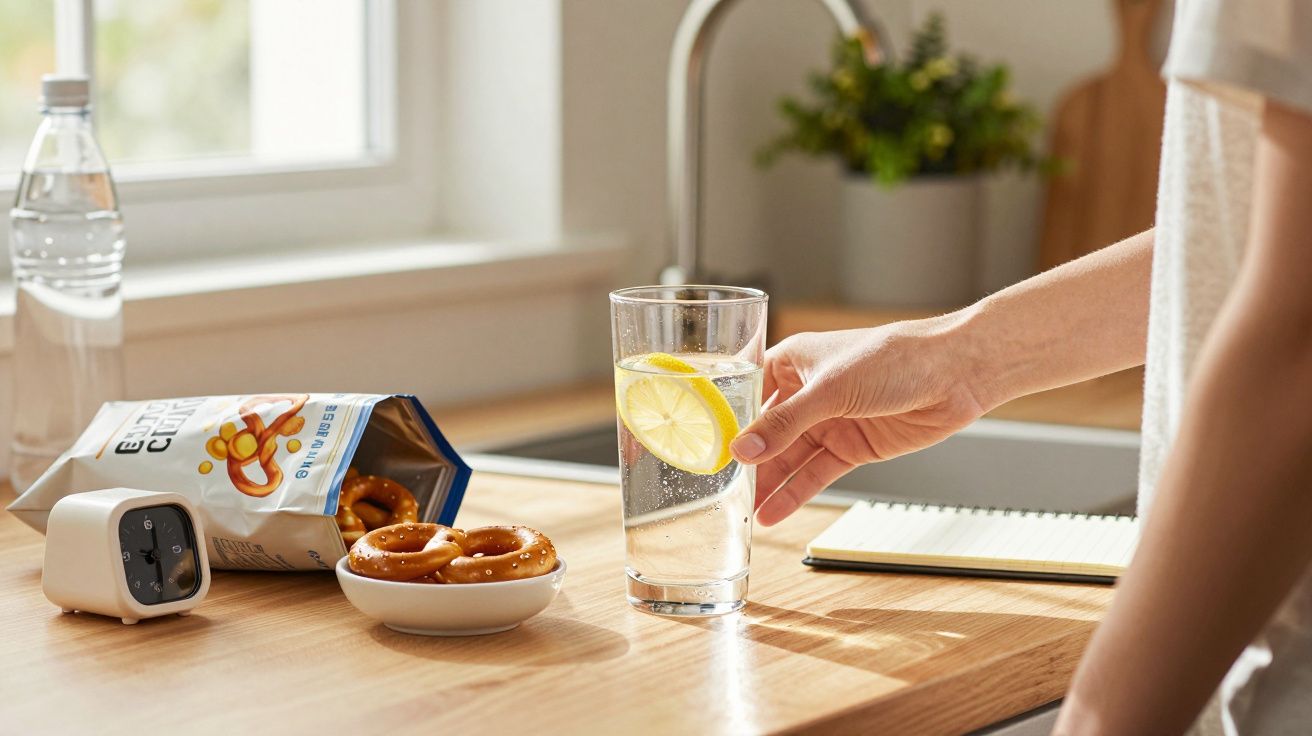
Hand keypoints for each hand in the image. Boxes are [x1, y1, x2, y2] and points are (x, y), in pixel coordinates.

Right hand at [731, 320, 987, 525]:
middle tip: (721, 493)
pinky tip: (775, 513)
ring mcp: (829, 422)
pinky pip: (816, 473)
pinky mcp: (851, 447)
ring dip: (770, 485)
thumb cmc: (894, 358)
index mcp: (793, 363)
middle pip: (767, 433)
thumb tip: (744, 451)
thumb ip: (785, 424)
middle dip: (748, 462)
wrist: (954, 374)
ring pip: (790, 458)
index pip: (747, 394)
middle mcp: (806, 393)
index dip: (727, 421)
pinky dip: (796, 493)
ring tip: (746, 514)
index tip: (704, 450)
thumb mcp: (830, 389)